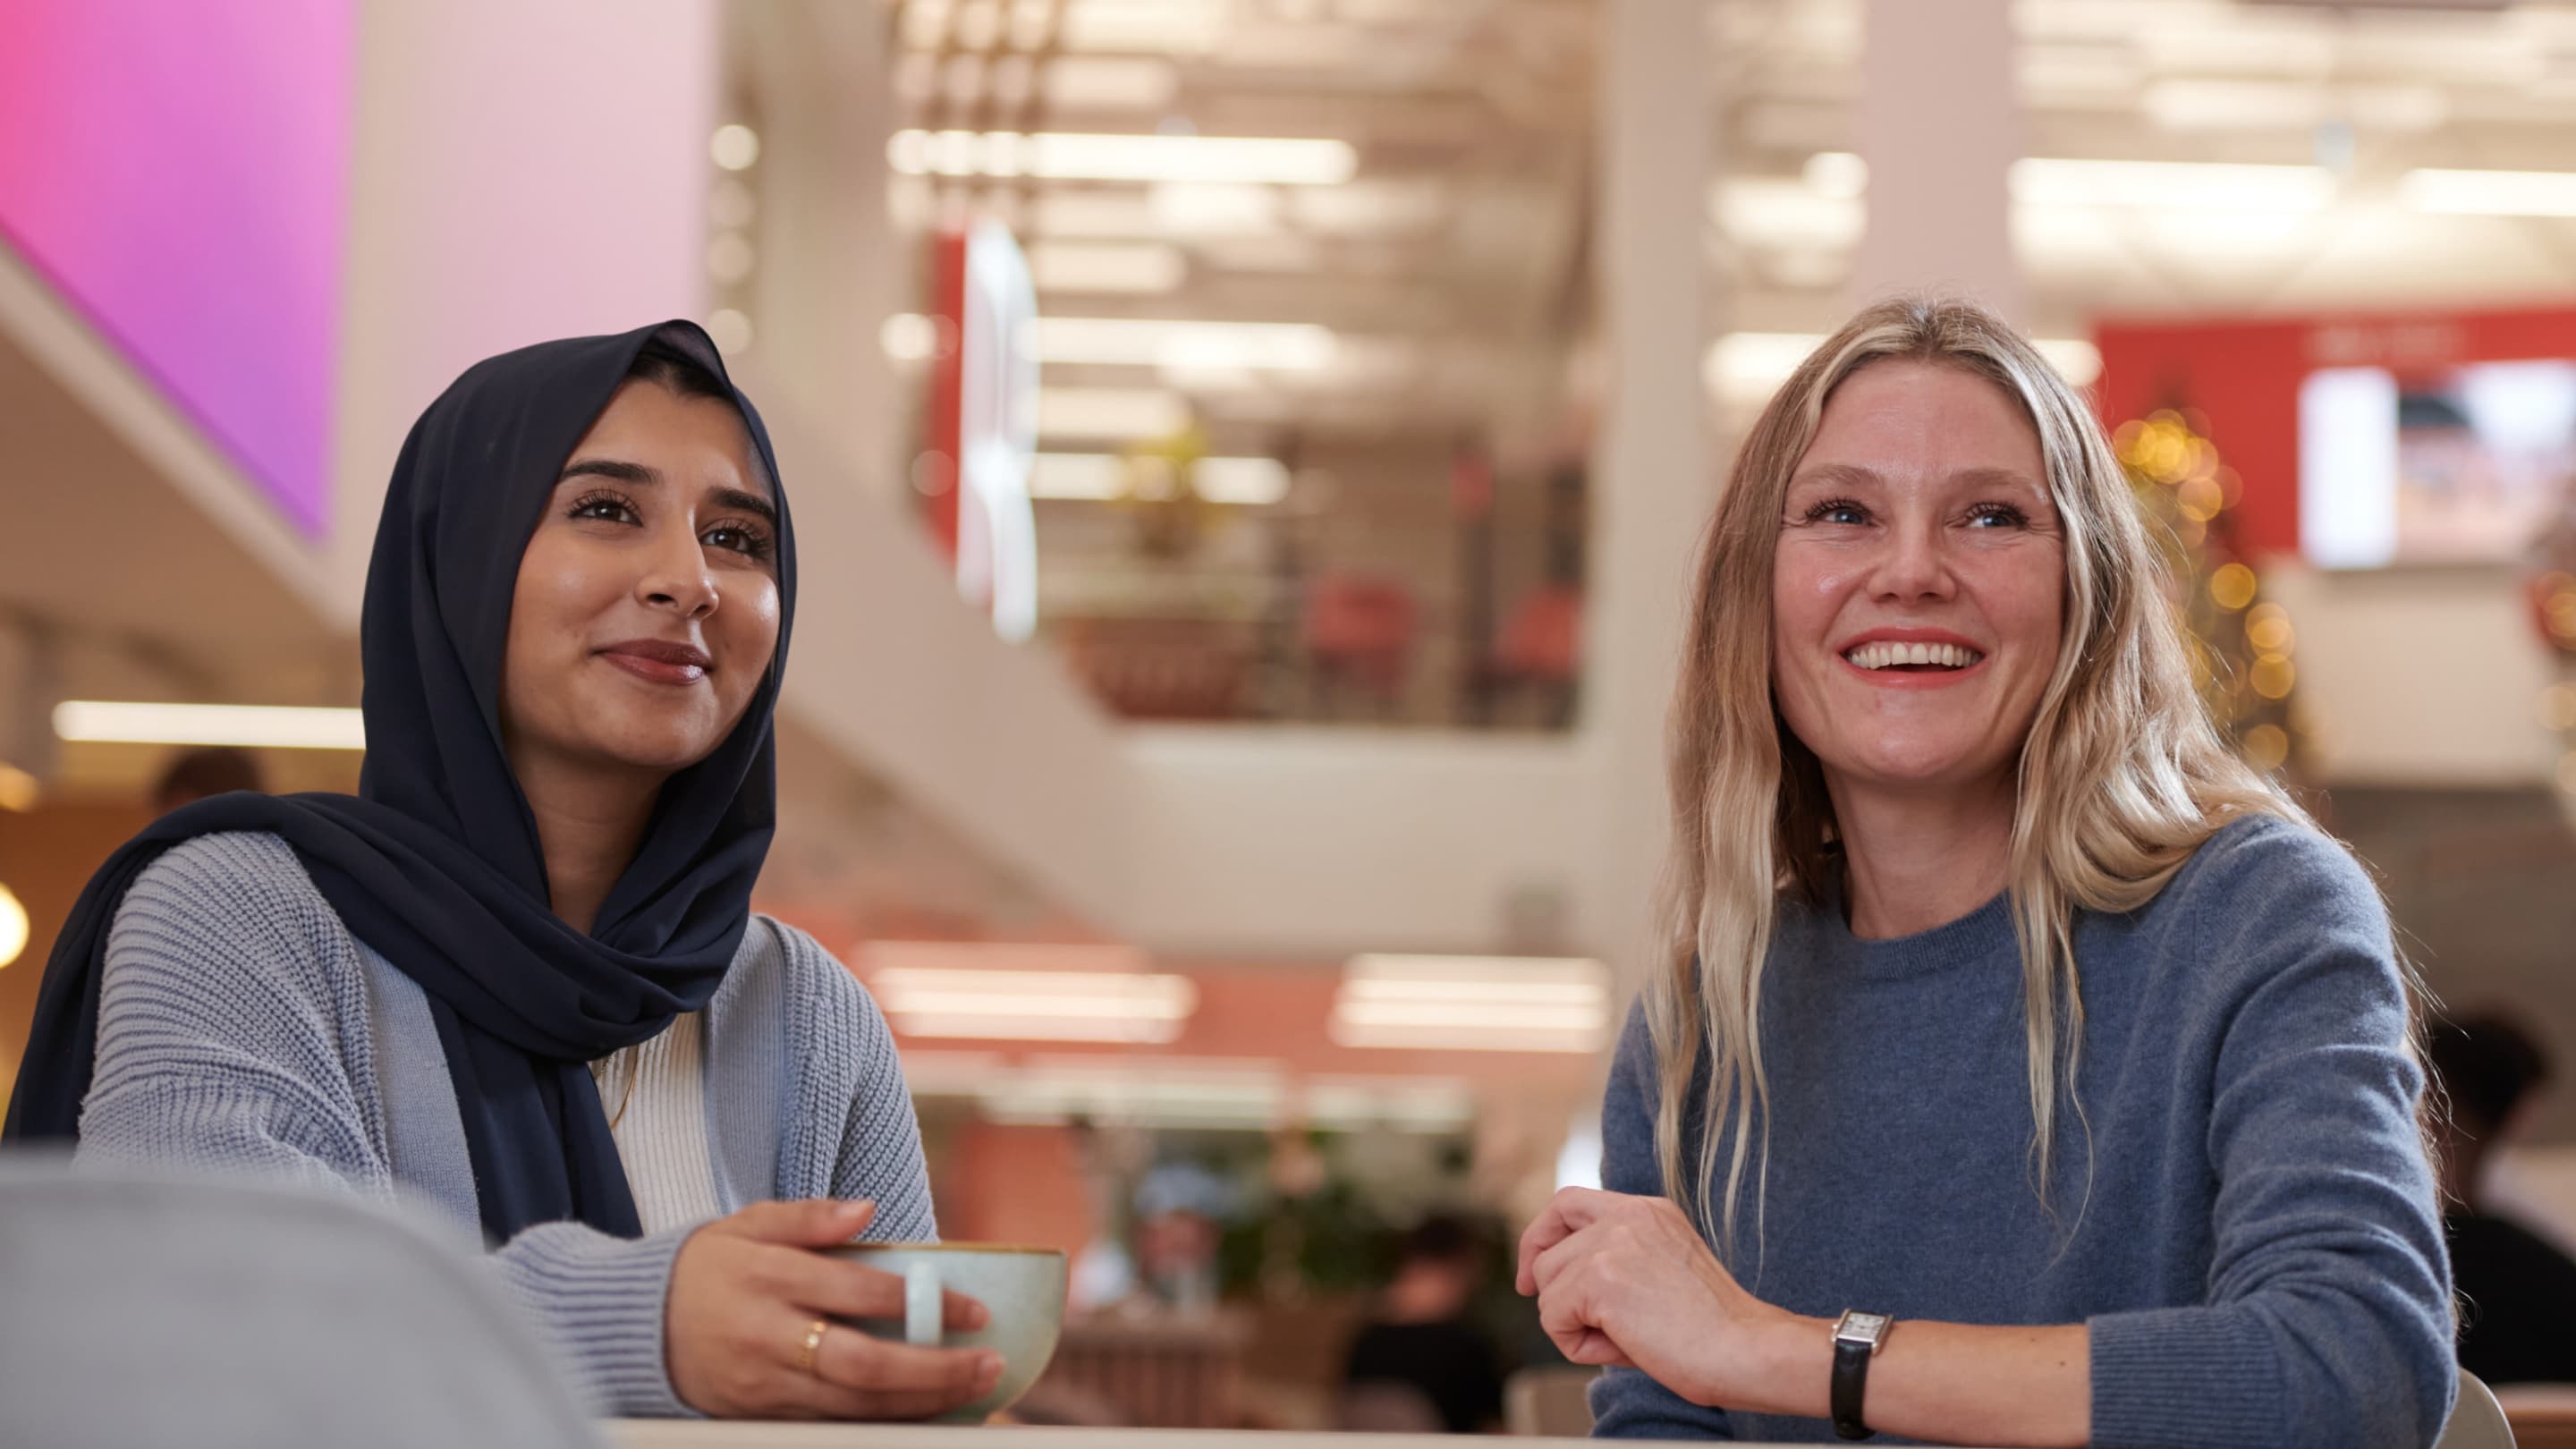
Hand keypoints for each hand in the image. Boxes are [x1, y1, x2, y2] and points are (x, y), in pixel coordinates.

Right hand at [666, 1199, 1003, 1418]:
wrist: (633, 1326)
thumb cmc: (704, 1268)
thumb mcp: (748, 1224)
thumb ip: (808, 1217)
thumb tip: (867, 1210)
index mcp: (770, 1277)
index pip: (860, 1292)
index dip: (924, 1302)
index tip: (976, 1308)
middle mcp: (768, 1335)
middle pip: (862, 1365)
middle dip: (934, 1370)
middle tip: (989, 1364)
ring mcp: (763, 1384)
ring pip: (851, 1407)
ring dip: (919, 1404)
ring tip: (974, 1393)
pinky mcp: (759, 1416)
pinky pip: (830, 1427)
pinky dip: (881, 1423)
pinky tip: (923, 1415)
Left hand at [1517, 1187, 1799, 1409]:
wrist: (1745, 1349)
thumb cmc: (1714, 1329)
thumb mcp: (1663, 1271)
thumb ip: (1618, 1261)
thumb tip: (1558, 1284)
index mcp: (1648, 1210)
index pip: (1568, 1202)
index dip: (1542, 1236)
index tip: (1534, 1273)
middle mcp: (1627, 1216)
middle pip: (1548, 1246)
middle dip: (1547, 1288)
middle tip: (1565, 1322)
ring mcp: (1611, 1243)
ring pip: (1547, 1286)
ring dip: (1573, 1324)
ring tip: (1622, 1341)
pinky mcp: (1599, 1279)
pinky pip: (1553, 1317)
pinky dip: (1576, 1344)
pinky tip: (1622, 1349)